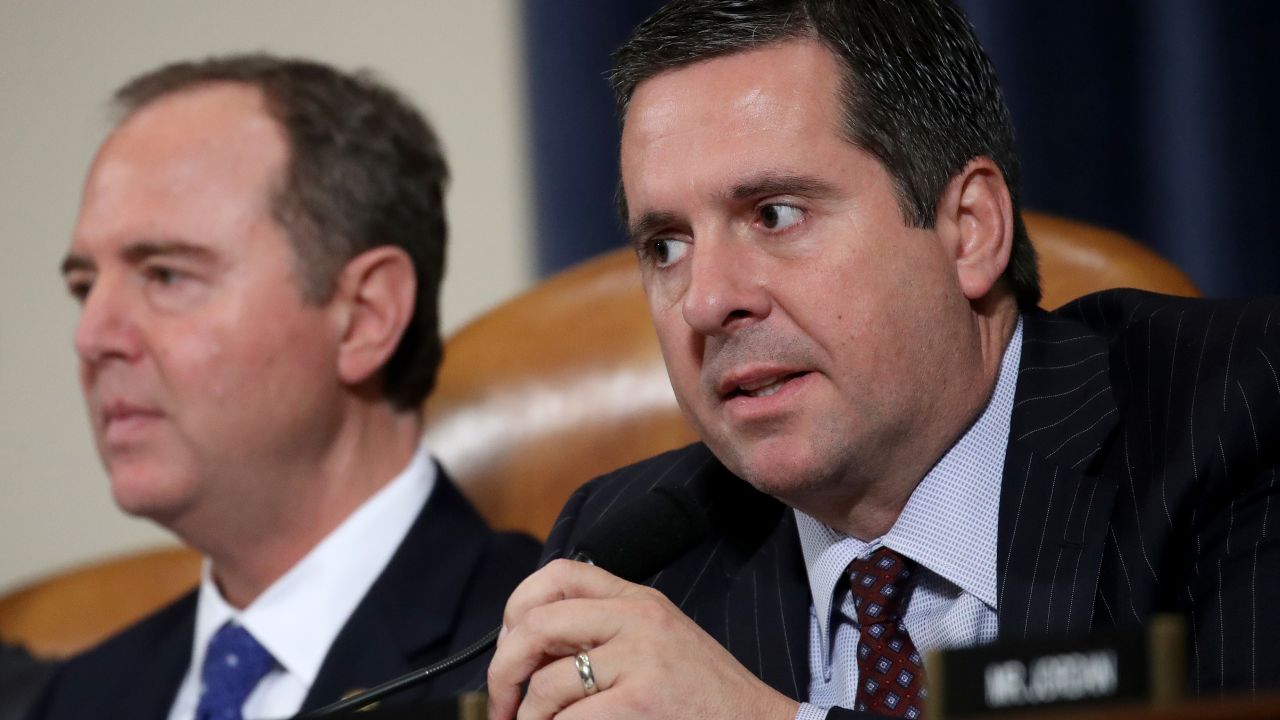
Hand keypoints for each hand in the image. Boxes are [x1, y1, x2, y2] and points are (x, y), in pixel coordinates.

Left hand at [486, 559, 798, 719]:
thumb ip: (606, 630)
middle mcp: (638, 618)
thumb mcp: (659, 639)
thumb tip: (530, 644)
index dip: (517, 607)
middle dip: (503, 668)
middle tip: (501, 703)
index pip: (558, 574)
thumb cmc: (704, 694)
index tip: (507, 646)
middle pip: (537, 623)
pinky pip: (569, 718)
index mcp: (639, 599)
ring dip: (527, 718)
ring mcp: (641, 658)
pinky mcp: (641, 699)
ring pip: (547, 682)